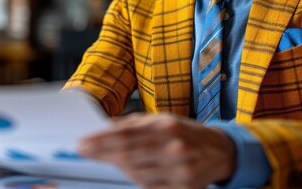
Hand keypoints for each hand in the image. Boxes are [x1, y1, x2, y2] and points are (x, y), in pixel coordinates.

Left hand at [78, 113, 235, 188]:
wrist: (219, 151)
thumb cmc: (185, 133)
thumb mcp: (161, 120)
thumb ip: (133, 124)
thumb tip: (103, 128)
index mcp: (167, 126)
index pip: (126, 135)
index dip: (101, 140)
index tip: (82, 142)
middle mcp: (174, 148)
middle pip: (128, 156)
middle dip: (102, 154)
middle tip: (84, 151)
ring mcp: (180, 170)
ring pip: (136, 174)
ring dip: (119, 167)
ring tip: (109, 159)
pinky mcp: (184, 188)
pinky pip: (150, 186)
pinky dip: (136, 179)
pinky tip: (130, 170)